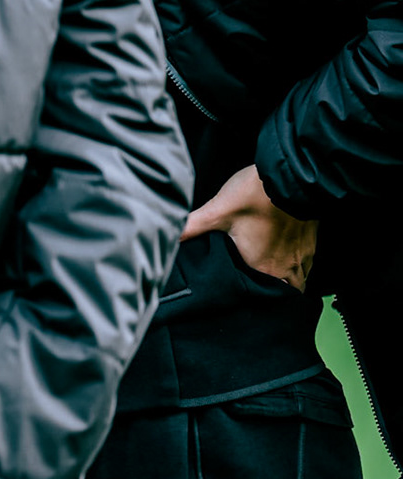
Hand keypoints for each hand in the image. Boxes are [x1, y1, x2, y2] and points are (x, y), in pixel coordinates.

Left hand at [181, 164, 317, 290]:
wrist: (291, 178)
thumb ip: (191, 227)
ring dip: (282, 283)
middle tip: (249, 289)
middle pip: (278, 294)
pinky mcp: (310, 246)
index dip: (246, 300)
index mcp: (263, 269)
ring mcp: (301, 259)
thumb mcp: (216, 211)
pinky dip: (295, 268)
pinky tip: (282, 259)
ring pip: (295, 283)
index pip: (257, 298)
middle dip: (265, 294)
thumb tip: (168, 237)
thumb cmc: (255, 195)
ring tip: (265, 277)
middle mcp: (286, 270)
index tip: (235, 298)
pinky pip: (304, 267)